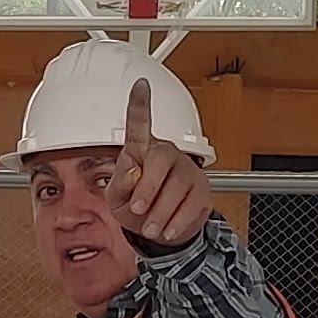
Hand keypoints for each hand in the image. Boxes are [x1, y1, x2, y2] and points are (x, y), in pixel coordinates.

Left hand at [105, 76, 208, 248]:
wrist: (160, 233)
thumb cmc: (135, 208)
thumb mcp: (115, 199)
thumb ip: (119, 183)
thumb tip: (131, 170)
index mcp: (142, 151)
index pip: (140, 125)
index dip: (140, 105)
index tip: (140, 85)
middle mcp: (167, 155)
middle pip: (161, 158)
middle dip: (148, 187)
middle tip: (137, 208)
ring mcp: (188, 171)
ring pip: (177, 186)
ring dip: (160, 212)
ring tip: (150, 226)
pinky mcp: (202, 191)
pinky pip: (192, 204)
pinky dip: (176, 222)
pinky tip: (168, 229)